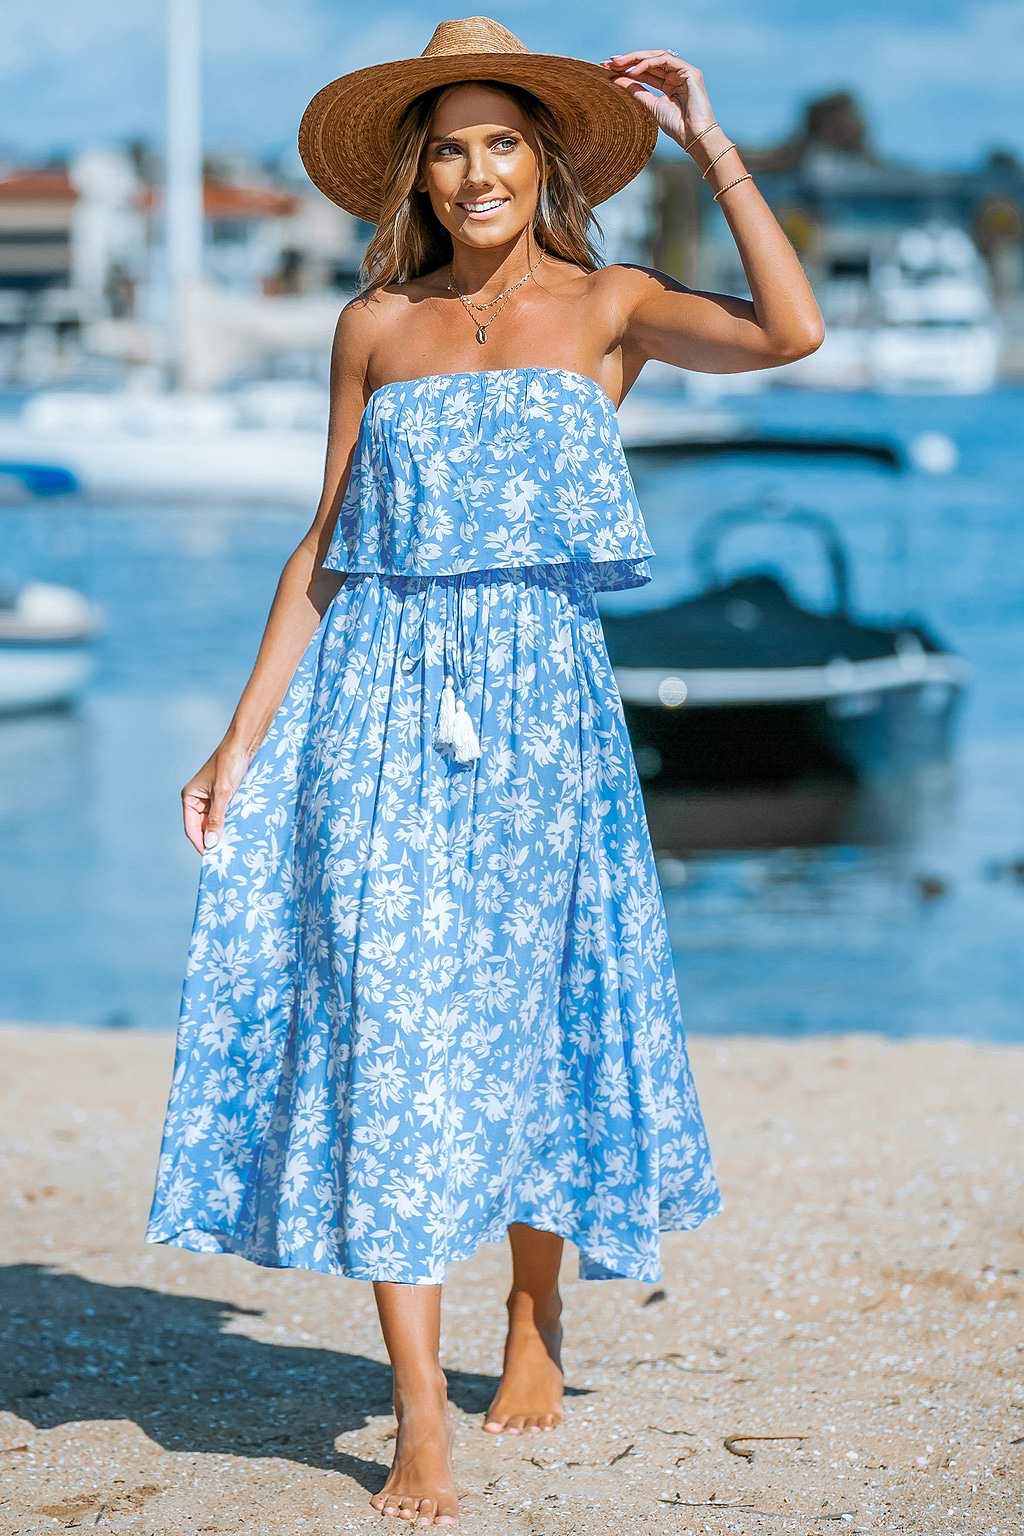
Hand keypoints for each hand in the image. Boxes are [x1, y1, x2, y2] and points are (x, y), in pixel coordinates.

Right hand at [181, 736, 253, 854]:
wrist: (244, 744)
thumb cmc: (230, 765)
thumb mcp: (223, 794)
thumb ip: (216, 819)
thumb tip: (210, 843)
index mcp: (190, 798)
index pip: (191, 829)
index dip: (200, 844)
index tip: (212, 858)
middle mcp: (197, 799)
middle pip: (201, 828)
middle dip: (211, 840)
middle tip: (224, 856)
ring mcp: (210, 799)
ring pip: (213, 823)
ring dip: (221, 832)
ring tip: (231, 847)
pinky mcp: (223, 796)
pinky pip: (222, 816)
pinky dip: (228, 824)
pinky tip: (237, 832)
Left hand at [599, 49, 715, 148]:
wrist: (694, 137)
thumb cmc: (677, 127)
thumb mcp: (651, 106)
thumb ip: (636, 91)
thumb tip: (617, 79)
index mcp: (670, 84)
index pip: (647, 71)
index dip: (628, 68)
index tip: (609, 69)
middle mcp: (677, 75)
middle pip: (650, 61)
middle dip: (629, 60)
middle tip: (609, 62)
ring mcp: (684, 71)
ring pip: (657, 56)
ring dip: (636, 58)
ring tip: (618, 64)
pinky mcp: (689, 71)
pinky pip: (665, 60)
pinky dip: (648, 63)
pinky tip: (634, 71)